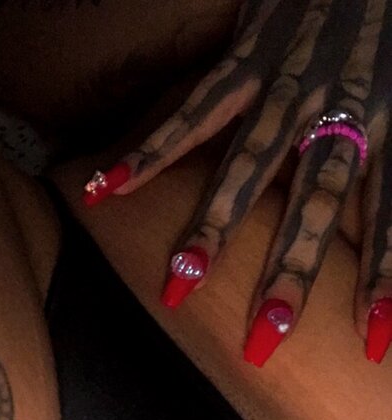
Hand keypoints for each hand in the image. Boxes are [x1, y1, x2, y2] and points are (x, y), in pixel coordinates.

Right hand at [82, 0, 391, 366]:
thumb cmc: (385, 28)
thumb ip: (387, 159)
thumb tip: (375, 218)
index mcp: (387, 120)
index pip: (389, 212)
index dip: (382, 276)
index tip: (371, 338)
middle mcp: (338, 107)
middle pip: (315, 202)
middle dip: (290, 273)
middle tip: (265, 336)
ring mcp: (287, 83)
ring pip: (249, 166)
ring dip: (213, 229)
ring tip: (178, 285)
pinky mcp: (247, 57)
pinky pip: (195, 110)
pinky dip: (150, 151)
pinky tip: (106, 188)